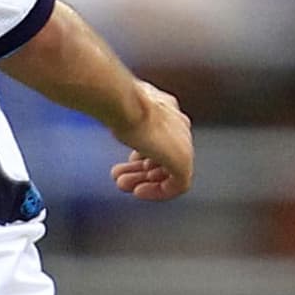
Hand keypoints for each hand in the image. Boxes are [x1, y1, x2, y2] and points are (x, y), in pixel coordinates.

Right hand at [110, 80, 192, 201]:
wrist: (124, 102)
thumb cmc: (119, 103)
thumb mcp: (121, 112)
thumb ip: (126, 119)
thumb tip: (111, 118)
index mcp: (167, 110)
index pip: (159, 138)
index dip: (142, 154)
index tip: (128, 162)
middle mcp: (178, 125)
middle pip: (163, 157)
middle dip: (140, 171)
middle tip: (120, 178)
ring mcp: (183, 143)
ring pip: (169, 171)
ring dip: (144, 181)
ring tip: (124, 184)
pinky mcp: (183, 160)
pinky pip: (177, 185)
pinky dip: (157, 191)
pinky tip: (139, 191)